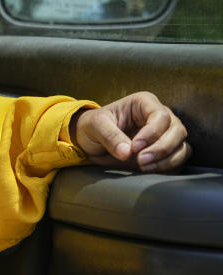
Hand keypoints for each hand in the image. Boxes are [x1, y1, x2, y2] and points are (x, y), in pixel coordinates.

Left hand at [69, 91, 190, 172]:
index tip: (135, 147)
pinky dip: (169, 167)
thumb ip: (110, 136)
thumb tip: (127, 152)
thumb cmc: (93, 127)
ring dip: (167, 159)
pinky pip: (178, 159)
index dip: (152, 133)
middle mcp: (159, 116)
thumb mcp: (95, 126)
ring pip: (182, 146)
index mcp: (144, 103)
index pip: (160, 115)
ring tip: (144, 167)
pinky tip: (151, 170)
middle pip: (177, 130)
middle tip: (141, 161)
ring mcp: (165, 134)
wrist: (92, 141)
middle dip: (161, 148)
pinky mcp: (166, 151)